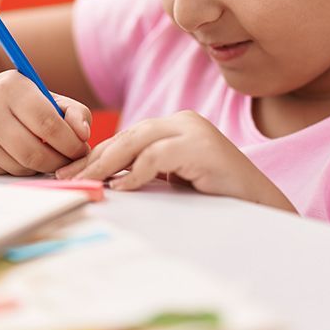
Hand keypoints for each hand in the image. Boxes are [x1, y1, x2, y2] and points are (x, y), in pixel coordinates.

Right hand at [0, 69, 91, 175]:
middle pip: (35, 152)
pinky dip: (23, 169)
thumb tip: (84, 135)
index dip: (71, 142)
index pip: (48, 124)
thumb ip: (75, 112)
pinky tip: (24, 156)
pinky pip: (7, 173)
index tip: (81, 149)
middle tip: (71, 160)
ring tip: (49, 155)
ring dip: (42, 166)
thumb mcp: (47, 96)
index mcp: (11, 87)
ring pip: (22, 166)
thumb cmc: (18, 101)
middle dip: (60, 161)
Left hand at [55, 110, 296, 211]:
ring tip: (86, 183)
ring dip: (107, 165)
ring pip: (137, 142)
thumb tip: (106, 181)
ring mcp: (194, 131)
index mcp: (178, 125)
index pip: (128, 136)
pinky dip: (136, 172)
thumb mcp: (176, 179)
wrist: (262, 207)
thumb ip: (147, 172)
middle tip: (66, 179)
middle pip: (128, 135)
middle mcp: (184, 121)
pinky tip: (123, 187)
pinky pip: (158, 156)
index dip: (98, 154)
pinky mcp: (201, 147)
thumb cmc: (217, 198)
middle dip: (94, 159)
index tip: (71, 173)